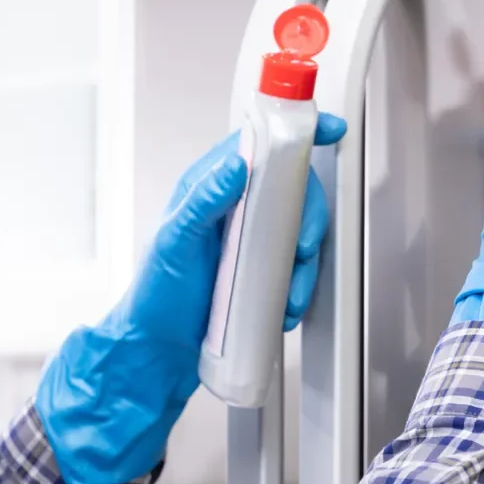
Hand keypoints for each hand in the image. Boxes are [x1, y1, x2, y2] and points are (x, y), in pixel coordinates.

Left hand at [37, 114, 347, 483]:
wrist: (159, 353)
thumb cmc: (155, 297)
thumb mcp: (174, 244)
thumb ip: (202, 202)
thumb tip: (234, 164)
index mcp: (208, 188)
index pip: (256, 145)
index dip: (294, 134)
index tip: (327, 130)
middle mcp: (232, 209)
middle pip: (290, 189)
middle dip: (308, 218)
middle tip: (303, 246)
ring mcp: (248, 241)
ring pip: (298, 232)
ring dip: (305, 263)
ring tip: (289, 290)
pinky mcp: (260, 272)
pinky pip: (295, 268)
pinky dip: (299, 286)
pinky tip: (285, 306)